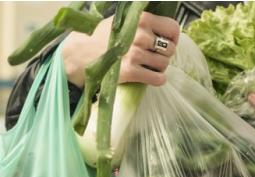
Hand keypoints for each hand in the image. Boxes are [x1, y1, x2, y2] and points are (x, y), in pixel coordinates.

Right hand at [62, 13, 179, 87]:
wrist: (82, 53)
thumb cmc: (104, 36)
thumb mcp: (124, 20)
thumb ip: (144, 22)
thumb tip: (167, 30)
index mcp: (141, 19)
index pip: (173, 28)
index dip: (173, 38)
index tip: (167, 42)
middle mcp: (140, 35)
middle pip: (170, 49)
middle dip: (164, 54)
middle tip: (153, 55)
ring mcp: (136, 54)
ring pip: (165, 65)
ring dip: (159, 67)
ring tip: (148, 65)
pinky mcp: (131, 72)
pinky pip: (158, 79)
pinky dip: (157, 79)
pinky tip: (149, 76)